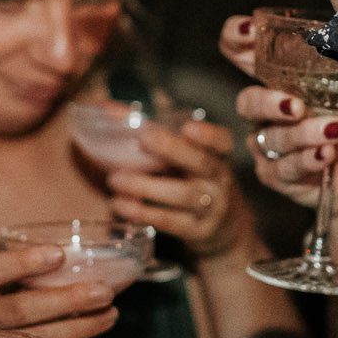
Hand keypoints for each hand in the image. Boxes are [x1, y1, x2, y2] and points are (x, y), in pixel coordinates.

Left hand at [105, 114, 252, 259]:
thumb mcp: (187, 157)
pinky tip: (120, 205)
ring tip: (115, 179)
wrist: (222, 228)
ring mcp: (212, 208)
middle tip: (142, 138)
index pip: (222, 141)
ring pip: (182, 195)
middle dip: (172, 149)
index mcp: (219, 156)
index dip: (208, 134)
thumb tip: (115, 107)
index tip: (187, 127)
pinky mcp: (197, 231)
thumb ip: (161, 134)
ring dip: (146, 186)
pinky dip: (144, 213)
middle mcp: (220, 180)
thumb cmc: (192, 180)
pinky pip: (171, 222)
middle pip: (201, 163)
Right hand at [221, 15, 337, 215]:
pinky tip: (328, 154)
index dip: (235, 38)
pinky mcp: (276, 175)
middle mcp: (268, 111)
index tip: (250, 29)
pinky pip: (283, 169)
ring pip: (271, 138)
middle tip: (297, 106)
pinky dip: (307, 160)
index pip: (243, 53)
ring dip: (304, 134)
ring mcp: (269, 144)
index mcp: (282, 80)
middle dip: (269, 103)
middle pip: (247, 102)